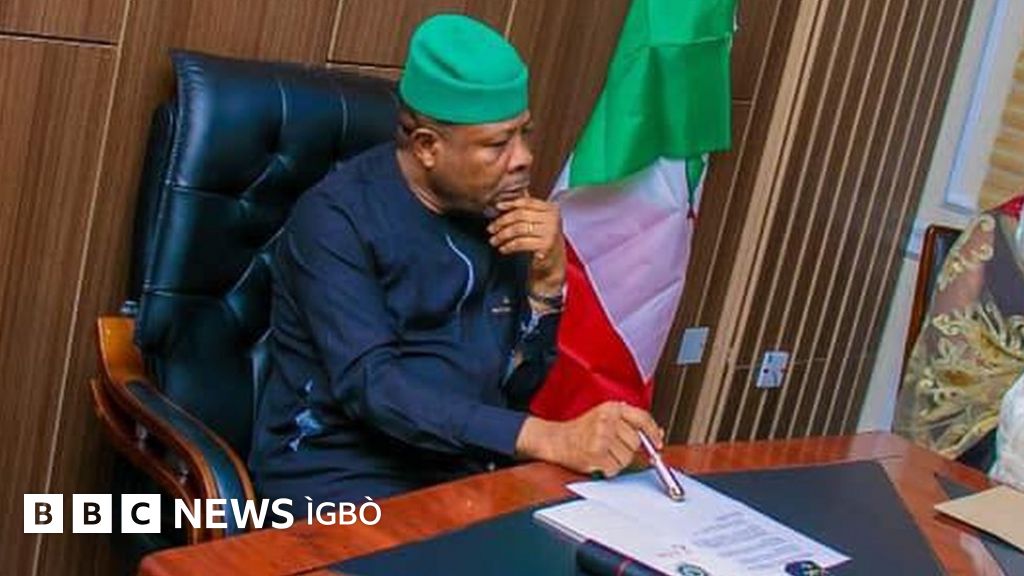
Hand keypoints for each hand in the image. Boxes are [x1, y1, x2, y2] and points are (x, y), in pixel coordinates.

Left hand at [487, 196, 565, 294]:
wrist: (552, 262)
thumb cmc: (542, 239)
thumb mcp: (537, 221)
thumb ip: (524, 210)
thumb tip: (501, 203)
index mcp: (551, 209)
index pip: (527, 202)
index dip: (510, 203)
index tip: (497, 207)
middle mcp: (553, 219)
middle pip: (520, 215)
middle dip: (502, 222)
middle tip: (491, 229)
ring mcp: (550, 232)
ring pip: (518, 229)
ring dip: (502, 235)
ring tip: (494, 240)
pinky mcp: (545, 246)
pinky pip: (521, 243)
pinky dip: (509, 246)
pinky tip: (503, 249)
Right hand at [515, 401, 664, 477]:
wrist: (556, 440)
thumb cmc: (581, 430)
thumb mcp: (606, 418)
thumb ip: (631, 423)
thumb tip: (657, 433)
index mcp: (612, 407)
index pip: (642, 418)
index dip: (652, 432)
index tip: (658, 442)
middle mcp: (607, 419)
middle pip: (635, 442)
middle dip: (626, 449)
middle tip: (611, 448)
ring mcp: (601, 436)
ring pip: (626, 458)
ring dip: (616, 461)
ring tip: (602, 453)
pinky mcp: (595, 453)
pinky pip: (615, 468)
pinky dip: (608, 469)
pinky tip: (597, 461)